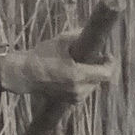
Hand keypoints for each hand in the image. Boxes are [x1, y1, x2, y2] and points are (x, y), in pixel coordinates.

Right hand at [0, 34, 118, 101]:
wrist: (25, 75)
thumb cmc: (41, 56)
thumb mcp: (61, 41)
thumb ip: (79, 36)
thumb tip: (92, 32)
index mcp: (78, 75)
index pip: (106, 73)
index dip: (110, 63)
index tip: (107, 55)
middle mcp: (78, 90)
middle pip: (100, 79)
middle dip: (99, 68)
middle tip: (94, 57)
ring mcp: (74, 98)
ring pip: (93, 86)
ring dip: (92, 76)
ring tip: (81, 65)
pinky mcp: (70, 102)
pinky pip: (84, 91)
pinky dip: (84, 83)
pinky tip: (75, 74)